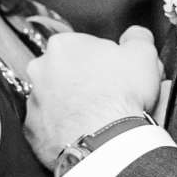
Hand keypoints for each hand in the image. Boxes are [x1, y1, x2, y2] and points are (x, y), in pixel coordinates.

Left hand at [25, 26, 161, 168]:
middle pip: (65, 71)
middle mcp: (40, 70)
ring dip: (72, 105)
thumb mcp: (143, 55)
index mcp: (63, 45)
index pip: (83, 46)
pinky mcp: (32, 130)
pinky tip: (84, 133)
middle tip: (108, 95)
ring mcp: (34, 100)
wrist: (106, 141)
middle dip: (84, 81)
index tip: (114, 73)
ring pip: (55, 99)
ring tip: (98, 118)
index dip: (103, 60)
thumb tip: (135, 35)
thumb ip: (137, 37)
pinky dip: (64, 129)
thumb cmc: (120, 97)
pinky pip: (49, 126)